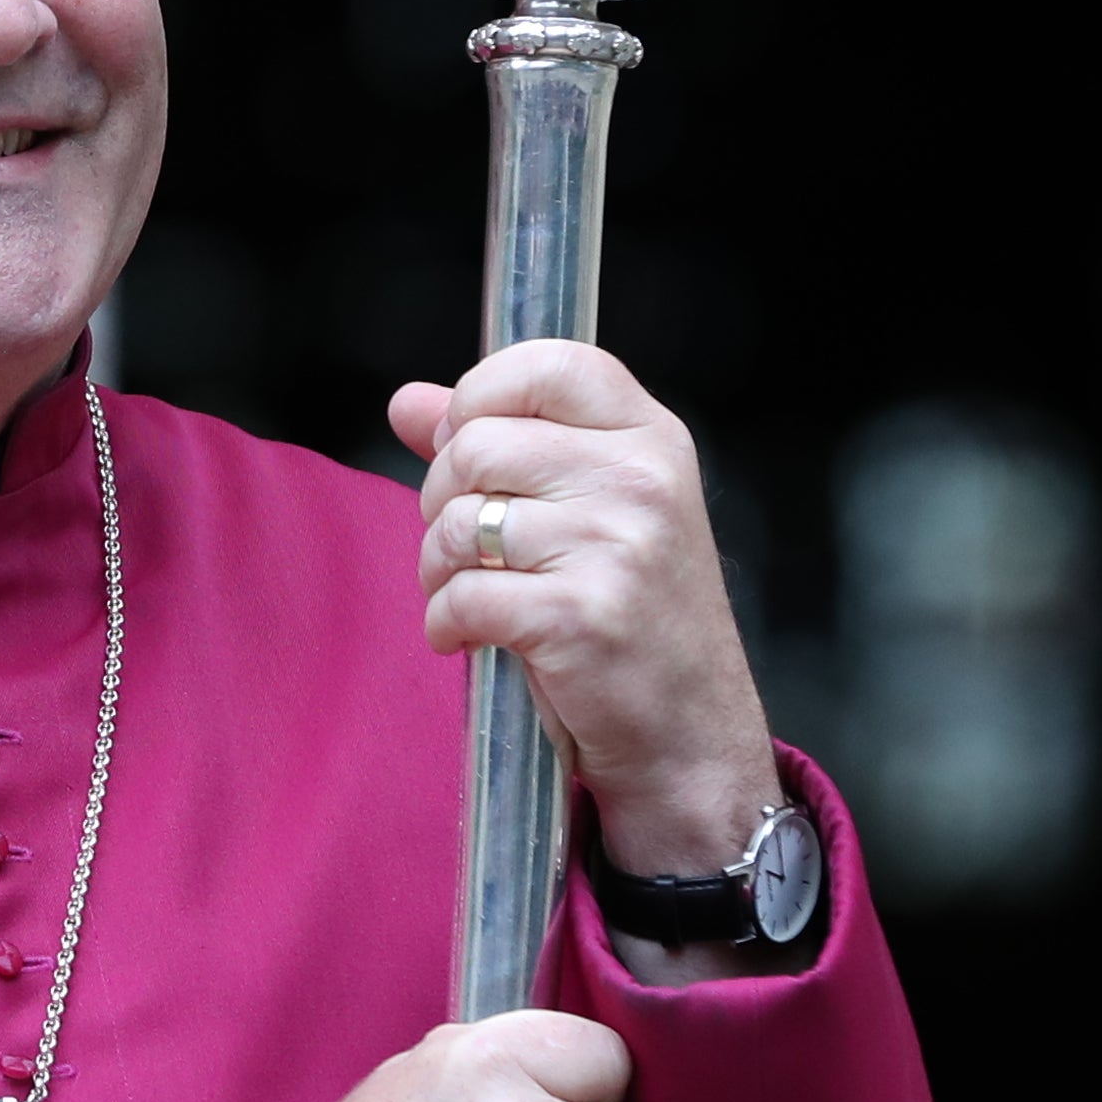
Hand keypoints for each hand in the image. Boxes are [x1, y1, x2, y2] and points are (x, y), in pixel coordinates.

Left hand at [391, 341, 778, 881]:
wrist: (693, 738)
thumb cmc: (636, 620)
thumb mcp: (594, 512)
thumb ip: (504, 444)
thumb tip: (408, 401)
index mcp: (652, 439)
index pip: (549, 362)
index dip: (481, 396)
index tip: (467, 445)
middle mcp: (641, 480)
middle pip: (478, 444)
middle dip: (441, 500)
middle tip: (463, 547)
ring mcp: (616, 547)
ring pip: (459, 522)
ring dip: (437, 569)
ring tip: (466, 596)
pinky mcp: (580, 617)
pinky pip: (461, 596)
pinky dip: (444, 625)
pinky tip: (468, 640)